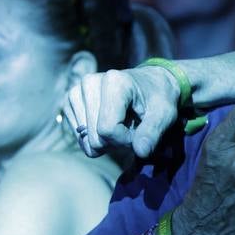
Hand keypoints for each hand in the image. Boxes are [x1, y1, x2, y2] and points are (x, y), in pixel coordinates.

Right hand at [64, 64, 182, 158]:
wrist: (149, 83)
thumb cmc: (158, 98)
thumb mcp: (165, 114)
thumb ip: (153, 132)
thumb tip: (141, 152)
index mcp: (114, 82)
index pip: (108, 130)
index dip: (126, 139)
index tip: (140, 130)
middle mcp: (89, 82)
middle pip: (95, 137)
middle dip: (116, 140)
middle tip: (131, 126)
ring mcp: (76, 92)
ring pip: (86, 140)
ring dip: (106, 139)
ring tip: (121, 121)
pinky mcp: (69, 102)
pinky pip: (79, 137)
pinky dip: (95, 135)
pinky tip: (107, 121)